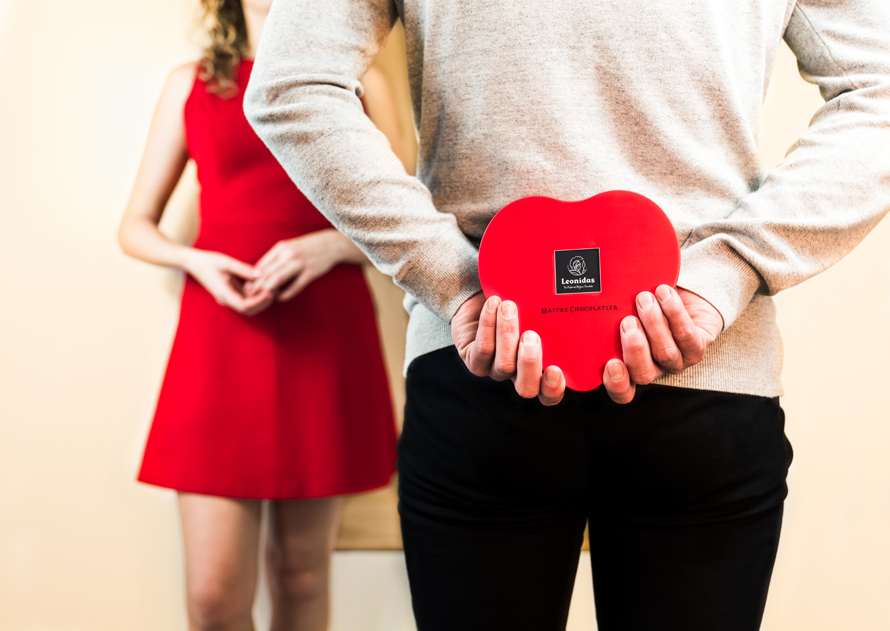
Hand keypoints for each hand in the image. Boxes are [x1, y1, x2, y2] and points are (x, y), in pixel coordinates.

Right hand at [182, 249, 274, 314]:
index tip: (269, 292)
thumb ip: (243, 269)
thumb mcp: (226, 262)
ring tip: (272, 288)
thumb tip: (261, 274)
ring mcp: (228, 297)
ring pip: (247, 306)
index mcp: (223, 293)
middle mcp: (226, 299)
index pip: (244, 306)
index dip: (258, 302)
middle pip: (248, 310)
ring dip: (260, 300)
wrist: (193, 262)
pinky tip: (264, 286)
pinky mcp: (230, 293)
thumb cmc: (208, 261)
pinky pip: (245, 298)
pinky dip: (255, 295)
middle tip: (275, 291)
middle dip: (262, 303)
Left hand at [244, 229, 342, 300]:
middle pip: (267, 273)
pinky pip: (295, 286)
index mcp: (281, 247)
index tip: (247, 288)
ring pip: (278, 279)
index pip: (261, 265)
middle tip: (251, 297)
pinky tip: (280, 298)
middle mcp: (288, 254)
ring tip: (264, 298)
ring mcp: (300, 263)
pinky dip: (286, 294)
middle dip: (257, 287)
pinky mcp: (310, 272)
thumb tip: (259, 273)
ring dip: (269, 291)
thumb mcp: (289, 247)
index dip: (252, 278)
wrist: (330, 244)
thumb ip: (275, 258)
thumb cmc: (306, 247)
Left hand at [451, 292, 565, 405]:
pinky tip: (493, 304)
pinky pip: (482, 350)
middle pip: (526, 388)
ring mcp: (494, 369)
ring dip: (507, 334)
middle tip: (530, 335)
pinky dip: (488, 325)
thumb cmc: (515, 301)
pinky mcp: (473, 360)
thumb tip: (579, 294)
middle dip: (530, 363)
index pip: (549, 392)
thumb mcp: (536, 306)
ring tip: (508, 307)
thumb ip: (552, 309)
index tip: (555, 369)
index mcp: (538, 367)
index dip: (554, 388)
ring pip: (504, 366)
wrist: (478, 296)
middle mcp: (516, 373)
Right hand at [602, 285, 722, 403]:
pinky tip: (664, 294)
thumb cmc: (645, 304)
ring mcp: (677, 362)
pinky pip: (685, 334)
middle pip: (643, 374)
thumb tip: (594, 301)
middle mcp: (654, 369)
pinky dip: (673, 312)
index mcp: (630, 366)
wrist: (679, 295)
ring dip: (654, 323)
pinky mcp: (697, 347)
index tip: (611, 364)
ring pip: (665, 352)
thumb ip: (610, 315)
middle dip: (635, 348)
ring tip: (645, 299)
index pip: (622, 389)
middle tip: (628, 321)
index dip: (615, 384)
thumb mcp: (623, 310)